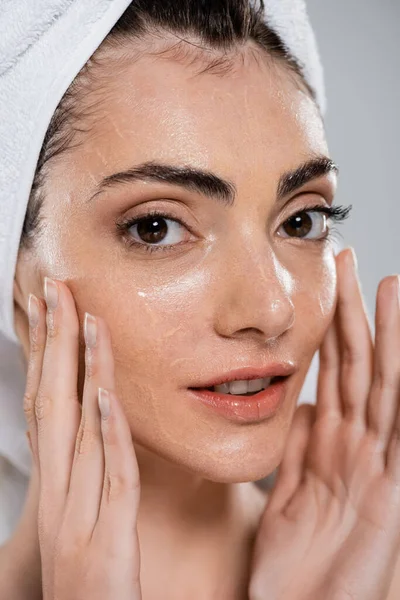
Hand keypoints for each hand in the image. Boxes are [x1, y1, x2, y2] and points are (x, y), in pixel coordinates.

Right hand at [22, 279, 141, 598]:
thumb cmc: (87, 583)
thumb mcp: (78, 520)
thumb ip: (86, 474)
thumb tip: (94, 426)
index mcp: (54, 488)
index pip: (45, 405)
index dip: (43, 355)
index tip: (46, 309)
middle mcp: (57, 496)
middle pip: (52, 404)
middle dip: (53, 344)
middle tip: (55, 289)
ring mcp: (77, 519)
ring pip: (79, 430)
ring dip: (83, 372)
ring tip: (87, 319)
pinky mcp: (107, 545)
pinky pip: (111, 479)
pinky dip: (107, 435)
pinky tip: (105, 395)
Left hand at [249, 248, 399, 599]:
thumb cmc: (295, 561)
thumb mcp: (290, 492)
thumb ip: (297, 446)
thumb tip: (300, 402)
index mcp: (330, 443)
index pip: (333, 369)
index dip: (329, 324)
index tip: (325, 282)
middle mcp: (358, 446)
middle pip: (359, 366)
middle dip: (355, 313)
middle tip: (350, 261)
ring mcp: (378, 468)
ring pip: (385, 389)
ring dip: (389, 340)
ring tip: (389, 290)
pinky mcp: (390, 498)